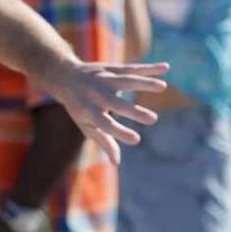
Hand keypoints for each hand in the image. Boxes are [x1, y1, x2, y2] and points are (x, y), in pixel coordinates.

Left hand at [49, 60, 168, 163]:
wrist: (65, 77)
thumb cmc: (80, 107)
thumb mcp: (86, 125)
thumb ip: (103, 141)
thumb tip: (115, 163)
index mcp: (89, 112)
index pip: (105, 125)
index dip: (119, 132)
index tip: (136, 140)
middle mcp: (96, 95)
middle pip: (117, 104)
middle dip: (134, 111)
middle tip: (153, 119)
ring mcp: (104, 79)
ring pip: (126, 80)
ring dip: (144, 82)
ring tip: (163, 87)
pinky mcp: (111, 68)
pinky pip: (132, 68)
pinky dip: (148, 68)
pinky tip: (165, 68)